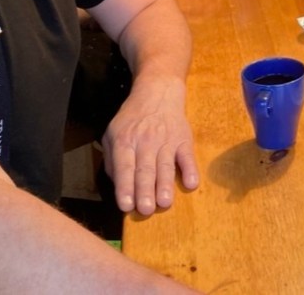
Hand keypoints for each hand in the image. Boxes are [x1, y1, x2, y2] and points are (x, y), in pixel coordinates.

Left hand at [101, 75, 198, 215]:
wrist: (158, 93)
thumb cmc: (133, 119)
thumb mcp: (112, 133)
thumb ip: (112, 160)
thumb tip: (118, 186)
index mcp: (125, 141)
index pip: (124, 167)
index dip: (125, 187)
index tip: (126, 205)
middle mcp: (145, 141)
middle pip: (145, 169)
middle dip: (145, 191)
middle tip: (146, 210)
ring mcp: (166, 140)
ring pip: (165, 166)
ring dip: (165, 185)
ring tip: (165, 203)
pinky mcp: (183, 140)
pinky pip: (187, 157)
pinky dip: (190, 170)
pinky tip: (191, 183)